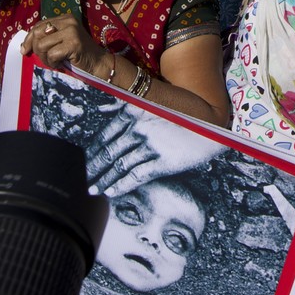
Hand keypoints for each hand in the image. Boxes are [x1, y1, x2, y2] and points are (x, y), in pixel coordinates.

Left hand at [22, 15, 109, 76]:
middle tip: (45, 59)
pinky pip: (52, 54)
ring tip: (55, 61)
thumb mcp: (62, 42)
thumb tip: (25, 45)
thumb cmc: (78, 56)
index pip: (38, 25)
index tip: (24, 50)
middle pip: (37, 33)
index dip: (29, 39)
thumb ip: (48, 38)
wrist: (99, 64)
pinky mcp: (73, 43)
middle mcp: (68, 21)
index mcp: (65, 18)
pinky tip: (61, 64)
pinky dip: (53, 63)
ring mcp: (72, 31)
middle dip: (36, 49)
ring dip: (45, 58)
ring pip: (42, 45)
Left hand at [87, 105, 225, 195]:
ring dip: (104, 180)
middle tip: (84, 180)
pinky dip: (122, 185)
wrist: (210, 122)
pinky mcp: (163, 161)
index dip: (92, 152)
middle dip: (94, 169)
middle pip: (109, 153)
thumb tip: (102, 112)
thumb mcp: (152, 102)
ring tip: (94, 189)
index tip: (84, 163)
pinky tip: (112, 191)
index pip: (105, 136)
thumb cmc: (181, 111)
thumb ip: (128, 109)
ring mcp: (150, 145)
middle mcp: (138, 128)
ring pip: (119, 166)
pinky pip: (136, 176)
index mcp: (133, 111)